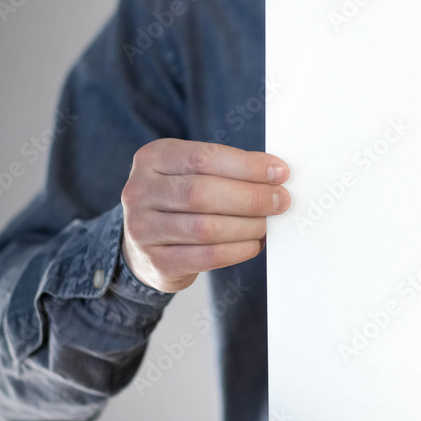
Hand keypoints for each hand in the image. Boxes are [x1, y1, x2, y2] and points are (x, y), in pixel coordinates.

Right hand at [120, 139, 291, 292]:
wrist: (145, 246)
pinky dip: (238, 250)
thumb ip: (227, 169)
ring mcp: (142, 229)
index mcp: (152, 158)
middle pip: (202, 192)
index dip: (247, 165)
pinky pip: (206, 256)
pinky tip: (253, 243)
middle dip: (251, 197)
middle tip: (280, 201)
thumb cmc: (181, 202)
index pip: (203, 158)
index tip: (280, 173)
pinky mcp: (156, 262)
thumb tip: (275, 174)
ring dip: (247, 225)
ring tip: (267, 224)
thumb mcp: (192, 174)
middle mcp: (140, 191)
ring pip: (205, 227)